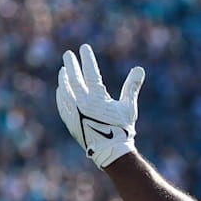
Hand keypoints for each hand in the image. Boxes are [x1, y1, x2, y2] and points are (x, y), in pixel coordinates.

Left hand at [56, 43, 145, 168]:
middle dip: (71, 64)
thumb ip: (132, 86)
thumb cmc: (122, 129)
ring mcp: (74, 112)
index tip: (84, 48)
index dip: (87, 59)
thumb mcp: (129, 107)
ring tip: (63, 70)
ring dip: (64, 79)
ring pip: (65, 90)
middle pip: (74, 78)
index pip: (90, 72)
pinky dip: (61, 95)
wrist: (110, 152)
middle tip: (68, 55)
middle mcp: (82, 103)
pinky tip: (61, 89)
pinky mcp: (70, 121)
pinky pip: (62, 105)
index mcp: (97, 97)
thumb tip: (139, 68)